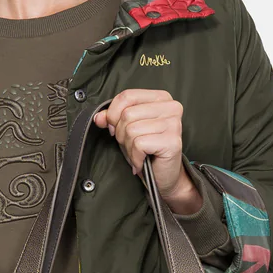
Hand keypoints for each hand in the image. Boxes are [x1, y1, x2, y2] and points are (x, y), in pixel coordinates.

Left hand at [93, 89, 201, 214]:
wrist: (163, 176)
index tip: (115, 128)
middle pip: (127, 114)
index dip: (113, 114)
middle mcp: (171, 107)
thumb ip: (113, 118)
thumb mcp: (126, 129)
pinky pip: (139, 144)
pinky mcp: (172, 141)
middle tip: (132, 146)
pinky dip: (135, 157)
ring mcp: (174, 124)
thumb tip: (98, 117)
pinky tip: (142, 161)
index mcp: (162, 98)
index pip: (127, 96)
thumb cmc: (146, 150)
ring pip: (131, 130)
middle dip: (122, 134)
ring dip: (129, 147)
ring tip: (138, 153)